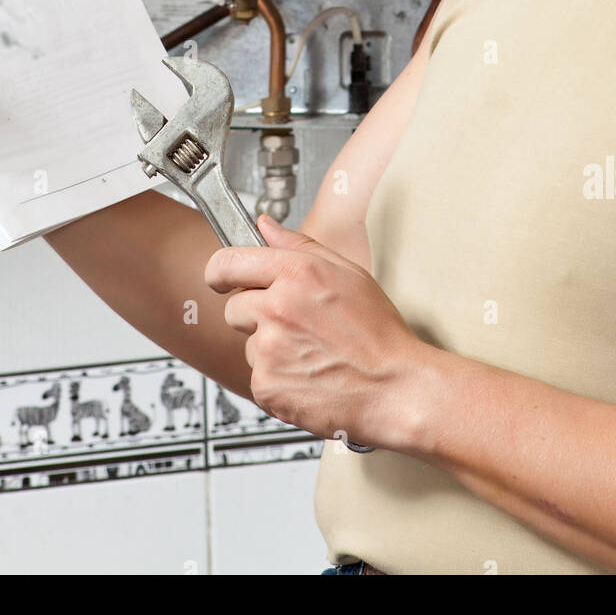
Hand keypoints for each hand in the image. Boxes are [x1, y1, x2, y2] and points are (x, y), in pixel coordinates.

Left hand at [205, 212, 425, 450]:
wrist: (396, 388)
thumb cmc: (378, 333)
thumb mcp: (347, 273)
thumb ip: (298, 244)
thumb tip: (265, 226)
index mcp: (296, 273)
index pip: (227, 262)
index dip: (220, 271)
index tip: (221, 278)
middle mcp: (277, 308)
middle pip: (234, 307)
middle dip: (255, 314)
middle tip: (293, 325)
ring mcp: (269, 349)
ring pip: (248, 344)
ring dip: (269, 348)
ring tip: (310, 352)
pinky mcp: (266, 385)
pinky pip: (258, 376)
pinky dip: (277, 379)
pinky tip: (308, 375)